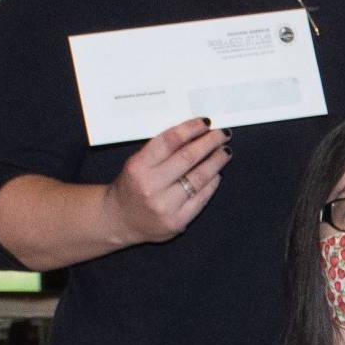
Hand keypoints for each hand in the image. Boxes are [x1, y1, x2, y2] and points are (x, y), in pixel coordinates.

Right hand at [105, 118, 229, 244]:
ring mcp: (165, 206)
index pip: (170, 142)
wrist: (120, 220)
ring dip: (216, 162)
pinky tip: (216, 173)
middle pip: (189, 158)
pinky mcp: (177, 221)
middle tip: (222, 134)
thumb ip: (161, 151)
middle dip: (210, 143)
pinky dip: (212, 183)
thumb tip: (195, 134)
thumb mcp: (137, 163)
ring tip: (224, 152)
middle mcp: (151, 186)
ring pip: (199, 178)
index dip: (191, 129)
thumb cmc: (131, 186)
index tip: (205, 123)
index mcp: (138, 167)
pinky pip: (201, 198)